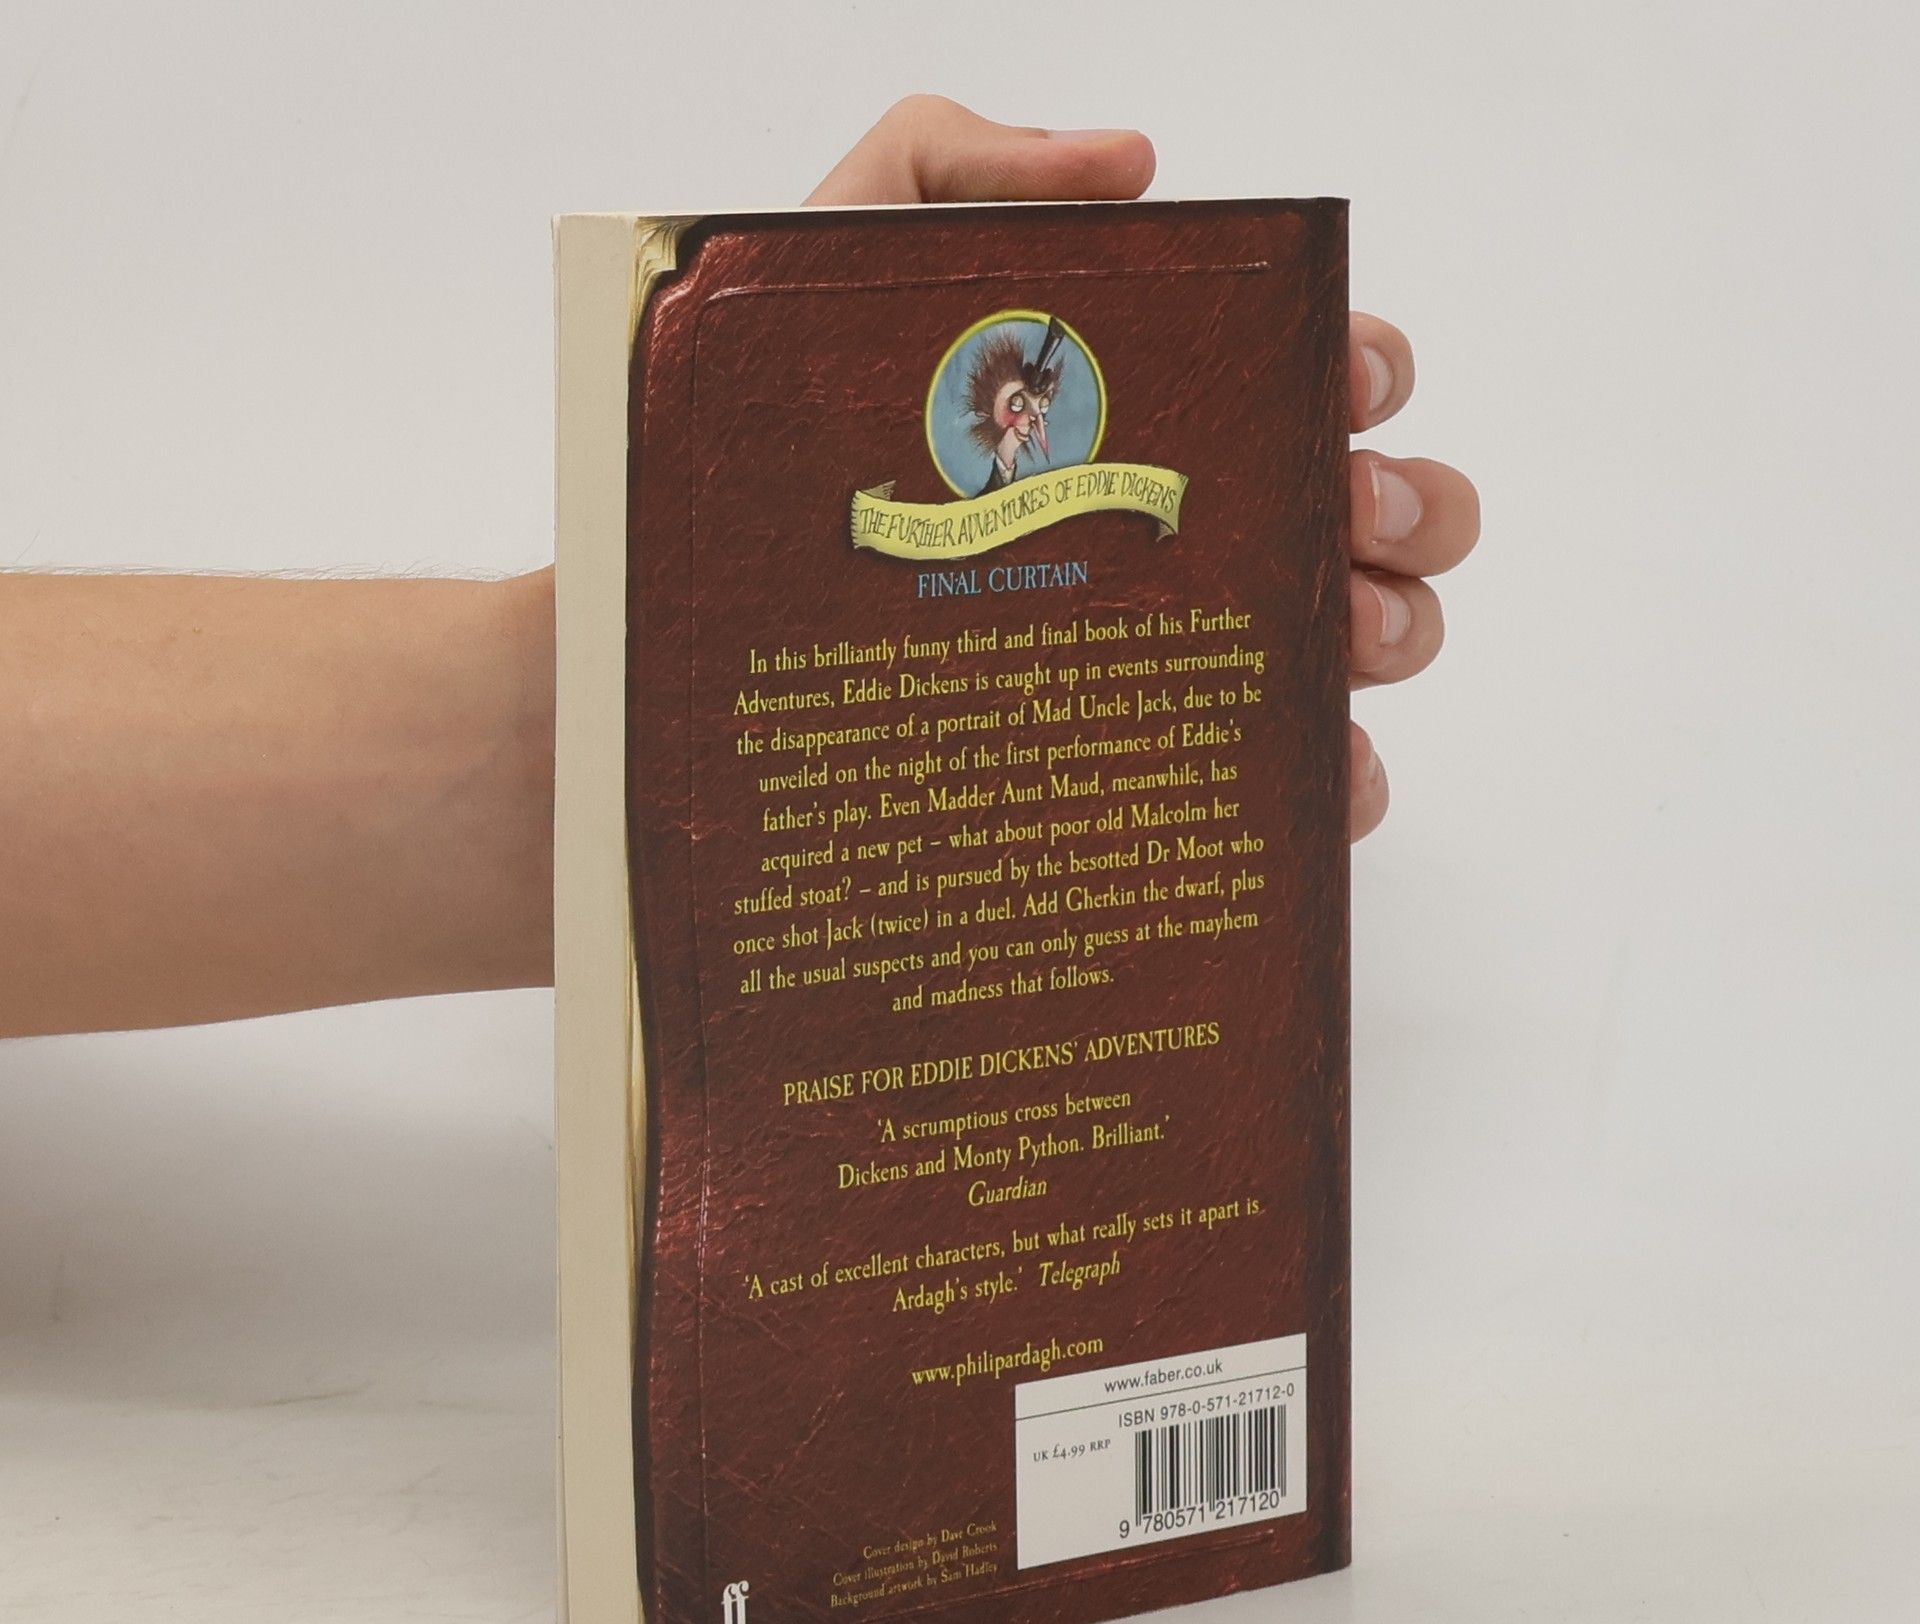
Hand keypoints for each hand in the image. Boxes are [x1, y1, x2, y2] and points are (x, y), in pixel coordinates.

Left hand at [809, 96, 1479, 841]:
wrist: (687, 611)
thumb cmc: (759, 447)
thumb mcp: (833, 261)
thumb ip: (958, 162)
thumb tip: (1132, 163)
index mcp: (1150, 407)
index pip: (1310, 369)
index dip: (1364, 365)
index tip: (1341, 381)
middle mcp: (1183, 528)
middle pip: (1371, 506)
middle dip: (1403, 500)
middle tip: (1341, 509)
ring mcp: (1174, 654)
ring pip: (1361, 640)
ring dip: (1393, 628)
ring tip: (1339, 636)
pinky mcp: (1143, 771)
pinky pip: (1286, 787)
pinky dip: (1338, 780)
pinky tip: (1319, 773)